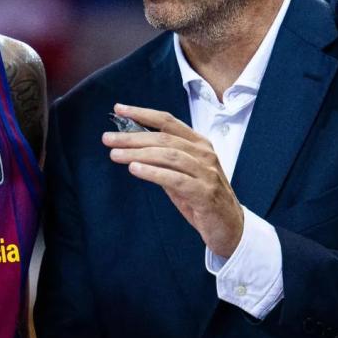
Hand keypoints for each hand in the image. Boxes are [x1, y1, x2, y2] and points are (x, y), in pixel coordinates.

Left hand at [105, 103, 243, 257]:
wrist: (230, 227)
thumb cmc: (202, 199)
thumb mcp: (181, 174)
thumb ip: (163, 161)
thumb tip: (132, 147)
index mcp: (199, 144)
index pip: (168, 121)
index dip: (143, 114)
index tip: (119, 110)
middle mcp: (204, 154)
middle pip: (164, 137)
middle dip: (133, 136)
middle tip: (108, 139)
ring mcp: (206, 172)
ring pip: (169, 155)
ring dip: (138, 153)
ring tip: (115, 154)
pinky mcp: (205, 193)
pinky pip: (175, 178)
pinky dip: (153, 172)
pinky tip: (135, 169)